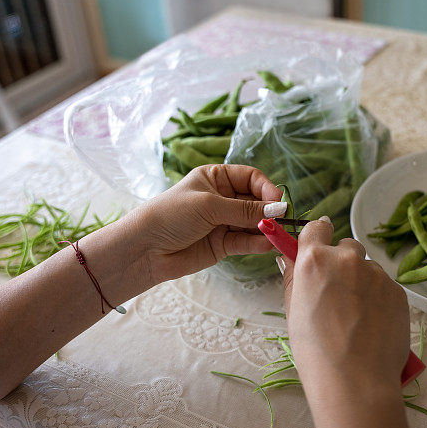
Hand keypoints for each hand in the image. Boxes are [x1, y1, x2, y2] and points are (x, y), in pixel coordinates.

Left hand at [131, 164, 284, 285]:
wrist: (144, 249)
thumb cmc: (171, 215)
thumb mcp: (209, 206)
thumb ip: (245, 210)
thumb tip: (278, 210)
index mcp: (216, 178)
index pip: (251, 177)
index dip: (266, 188)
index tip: (277, 201)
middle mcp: (222, 198)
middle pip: (256, 201)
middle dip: (268, 210)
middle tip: (281, 220)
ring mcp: (224, 222)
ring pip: (253, 223)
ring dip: (265, 228)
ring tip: (276, 234)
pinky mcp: (223, 244)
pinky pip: (246, 242)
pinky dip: (257, 243)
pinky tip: (267, 245)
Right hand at [278, 217, 413, 427]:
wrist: (356, 381)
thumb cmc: (316, 351)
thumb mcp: (294, 312)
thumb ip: (293, 278)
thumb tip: (289, 257)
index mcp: (314, 261)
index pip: (317, 227)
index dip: (319, 235)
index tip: (320, 243)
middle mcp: (347, 260)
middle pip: (347, 246)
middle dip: (343, 262)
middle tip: (338, 293)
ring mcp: (376, 274)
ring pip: (368, 268)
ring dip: (363, 282)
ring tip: (357, 317)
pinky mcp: (398, 291)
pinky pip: (386, 287)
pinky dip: (379, 299)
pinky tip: (373, 325)